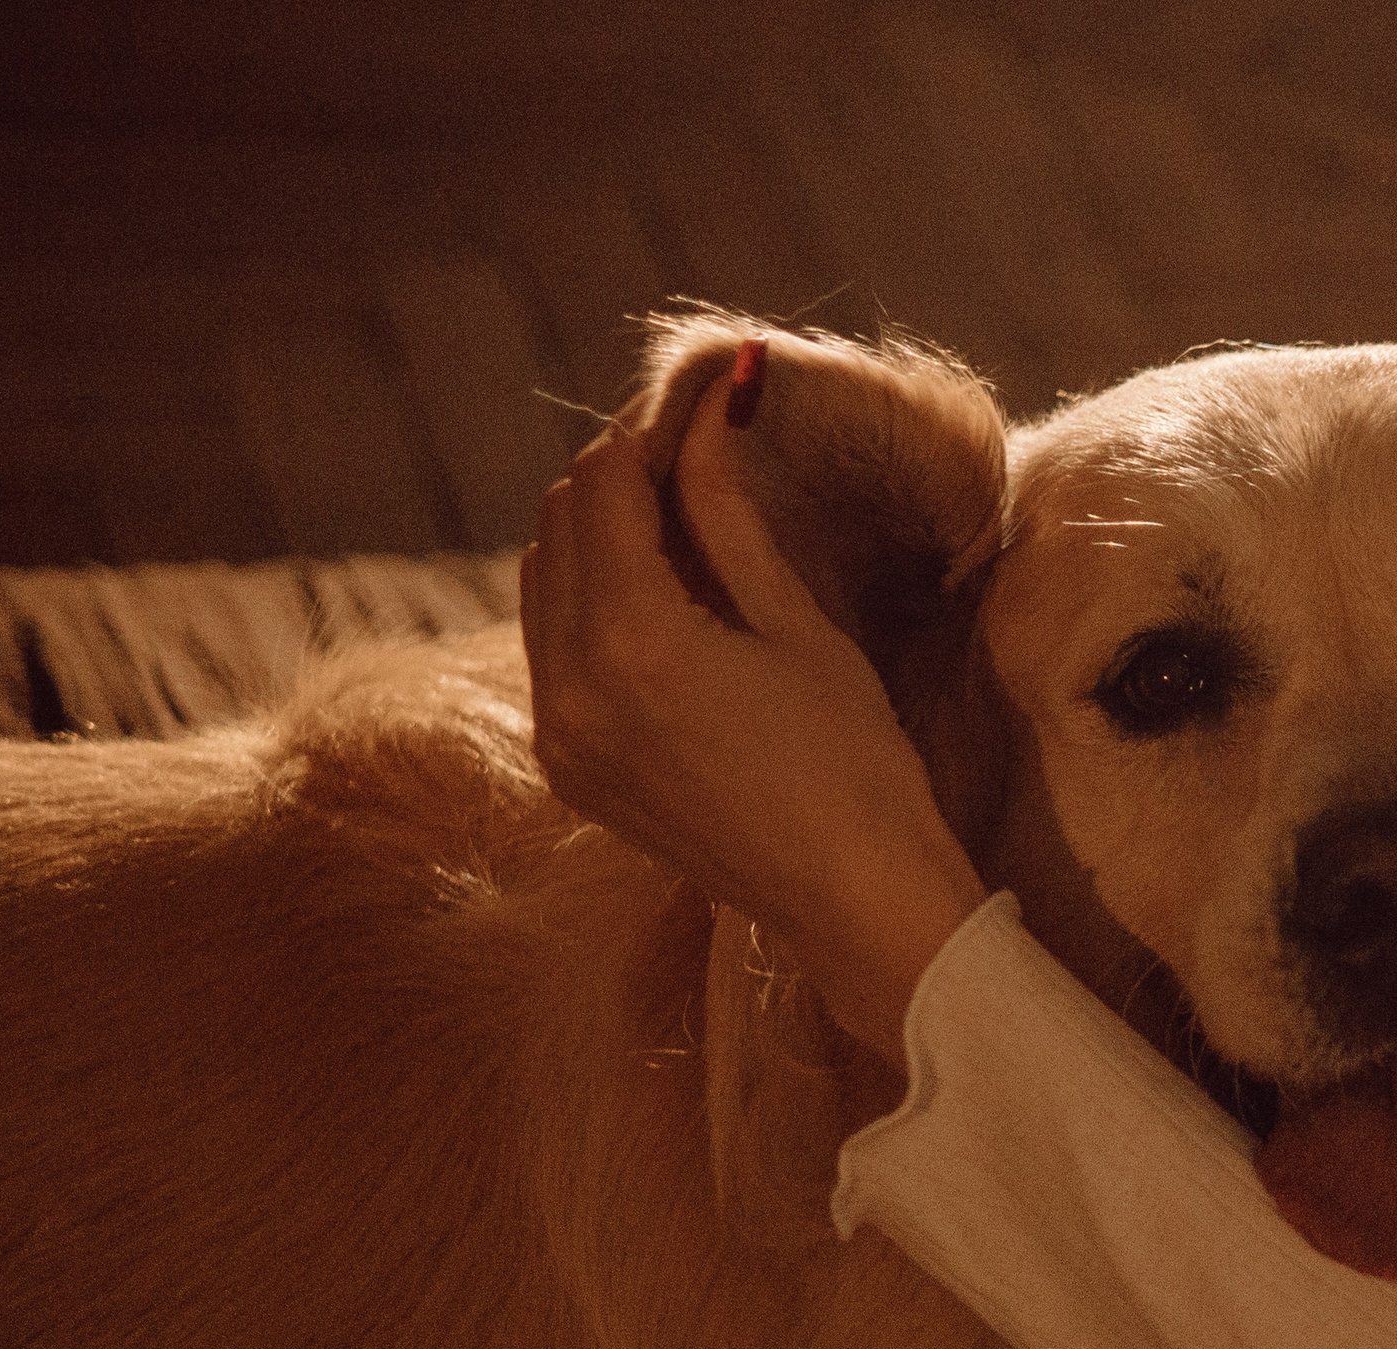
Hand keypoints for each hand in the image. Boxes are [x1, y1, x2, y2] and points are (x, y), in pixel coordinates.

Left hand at [519, 371, 986, 1067]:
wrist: (854, 902)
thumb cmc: (854, 762)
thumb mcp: (796, 623)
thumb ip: (729, 513)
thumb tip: (711, 407)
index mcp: (632, 643)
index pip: (607, 486)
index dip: (652, 428)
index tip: (705, 398)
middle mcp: (572, 687)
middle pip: (560, 524)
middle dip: (620, 474)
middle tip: (696, 451)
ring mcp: (561, 734)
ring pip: (542, 582)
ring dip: (598, 534)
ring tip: (681, 519)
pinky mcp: (569, 767)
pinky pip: (551, 649)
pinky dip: (588, 601)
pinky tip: (660, 597)